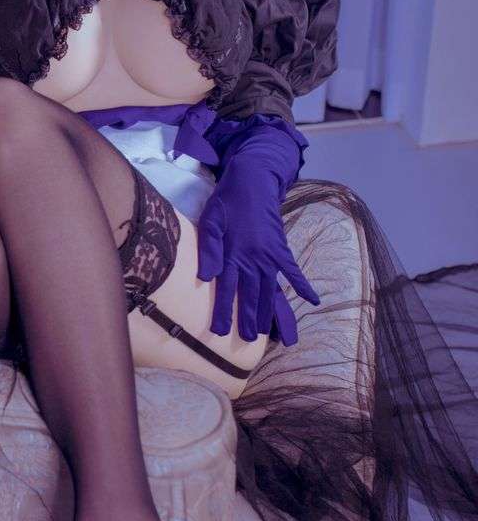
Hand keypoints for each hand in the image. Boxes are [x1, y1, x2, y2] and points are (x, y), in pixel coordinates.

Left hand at [196, 159, 320, 343]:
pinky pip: (293, 270)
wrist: (251, 179)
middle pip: (251, 295)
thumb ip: (209, 250)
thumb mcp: (210, 221)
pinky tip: (313, 299)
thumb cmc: (226, 201)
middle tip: (247, 341)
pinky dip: (303, 284)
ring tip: (271, 334)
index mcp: (233, 253)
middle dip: (249, 319)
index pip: (227, 290)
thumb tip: (207, 278)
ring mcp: (269, 254)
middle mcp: (253, 258)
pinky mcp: (280, 248)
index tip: (220, 333)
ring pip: (270, 289)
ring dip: (270, 312)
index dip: (224, 312)